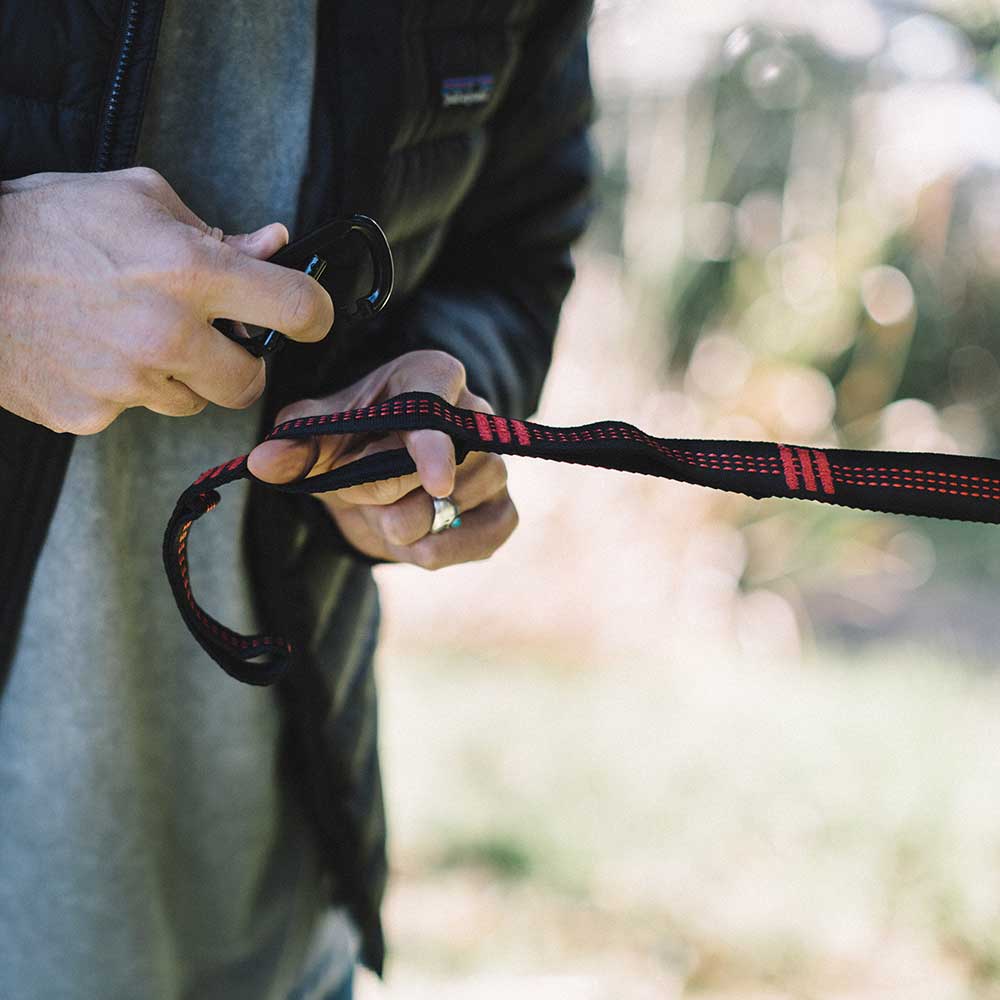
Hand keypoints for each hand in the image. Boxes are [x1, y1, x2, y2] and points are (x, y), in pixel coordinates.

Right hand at [0, 167, 333, 433]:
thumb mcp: (137, 199)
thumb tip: (275, 245)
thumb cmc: (44, 222)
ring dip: (178, 375)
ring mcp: (126, 383)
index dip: (314, 315)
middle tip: (214, 341)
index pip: (296, 309)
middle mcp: (165, 334)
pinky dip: (123, 388)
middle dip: (240, 365)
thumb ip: (216, 232)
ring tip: (130, 333)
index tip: (308, 318)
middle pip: (249, 383)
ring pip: (190, 401)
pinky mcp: (89, 415)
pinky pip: (132, 411)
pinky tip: (91, 352)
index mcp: (189, 272)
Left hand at [247, 350, 518, 568]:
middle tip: (355, 492)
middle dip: (386, 492)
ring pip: (457, 504)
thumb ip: (293, 445)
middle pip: (441, 466)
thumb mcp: (314, 435)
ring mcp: (495, 464)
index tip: (437, 482)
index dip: (435, 444)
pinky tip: (417, 542)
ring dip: (405, 523)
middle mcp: (476, 414)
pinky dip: (444, 550)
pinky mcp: (503, 510)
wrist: (374, 479)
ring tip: (385, 508)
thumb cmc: (349, 441)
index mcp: (431, 376)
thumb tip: (264, 462)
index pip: (438, 404)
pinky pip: (484, 536)